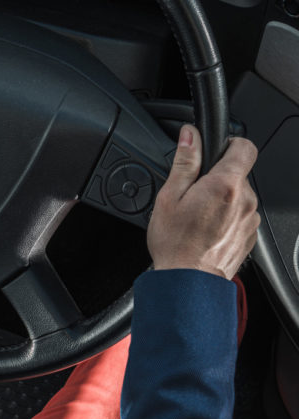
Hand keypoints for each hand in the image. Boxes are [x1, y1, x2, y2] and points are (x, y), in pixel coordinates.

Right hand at [147, 124, 259, 278]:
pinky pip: (240, 219)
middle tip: (194, 197)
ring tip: (199, 220)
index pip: (244, 146)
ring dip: (223, 203)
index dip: (230, 145)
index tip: (216, 154)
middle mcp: (245, 199)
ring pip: (239, 198)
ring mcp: (250, 219)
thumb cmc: (176, 245)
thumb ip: (185, 162)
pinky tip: (206, 233)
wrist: (188, 283)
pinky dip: (226, 222)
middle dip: (219, 180)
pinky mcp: (249, 237)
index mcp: (225, 184)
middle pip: (238, 175)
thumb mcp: (169, 198)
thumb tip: (191, 135)